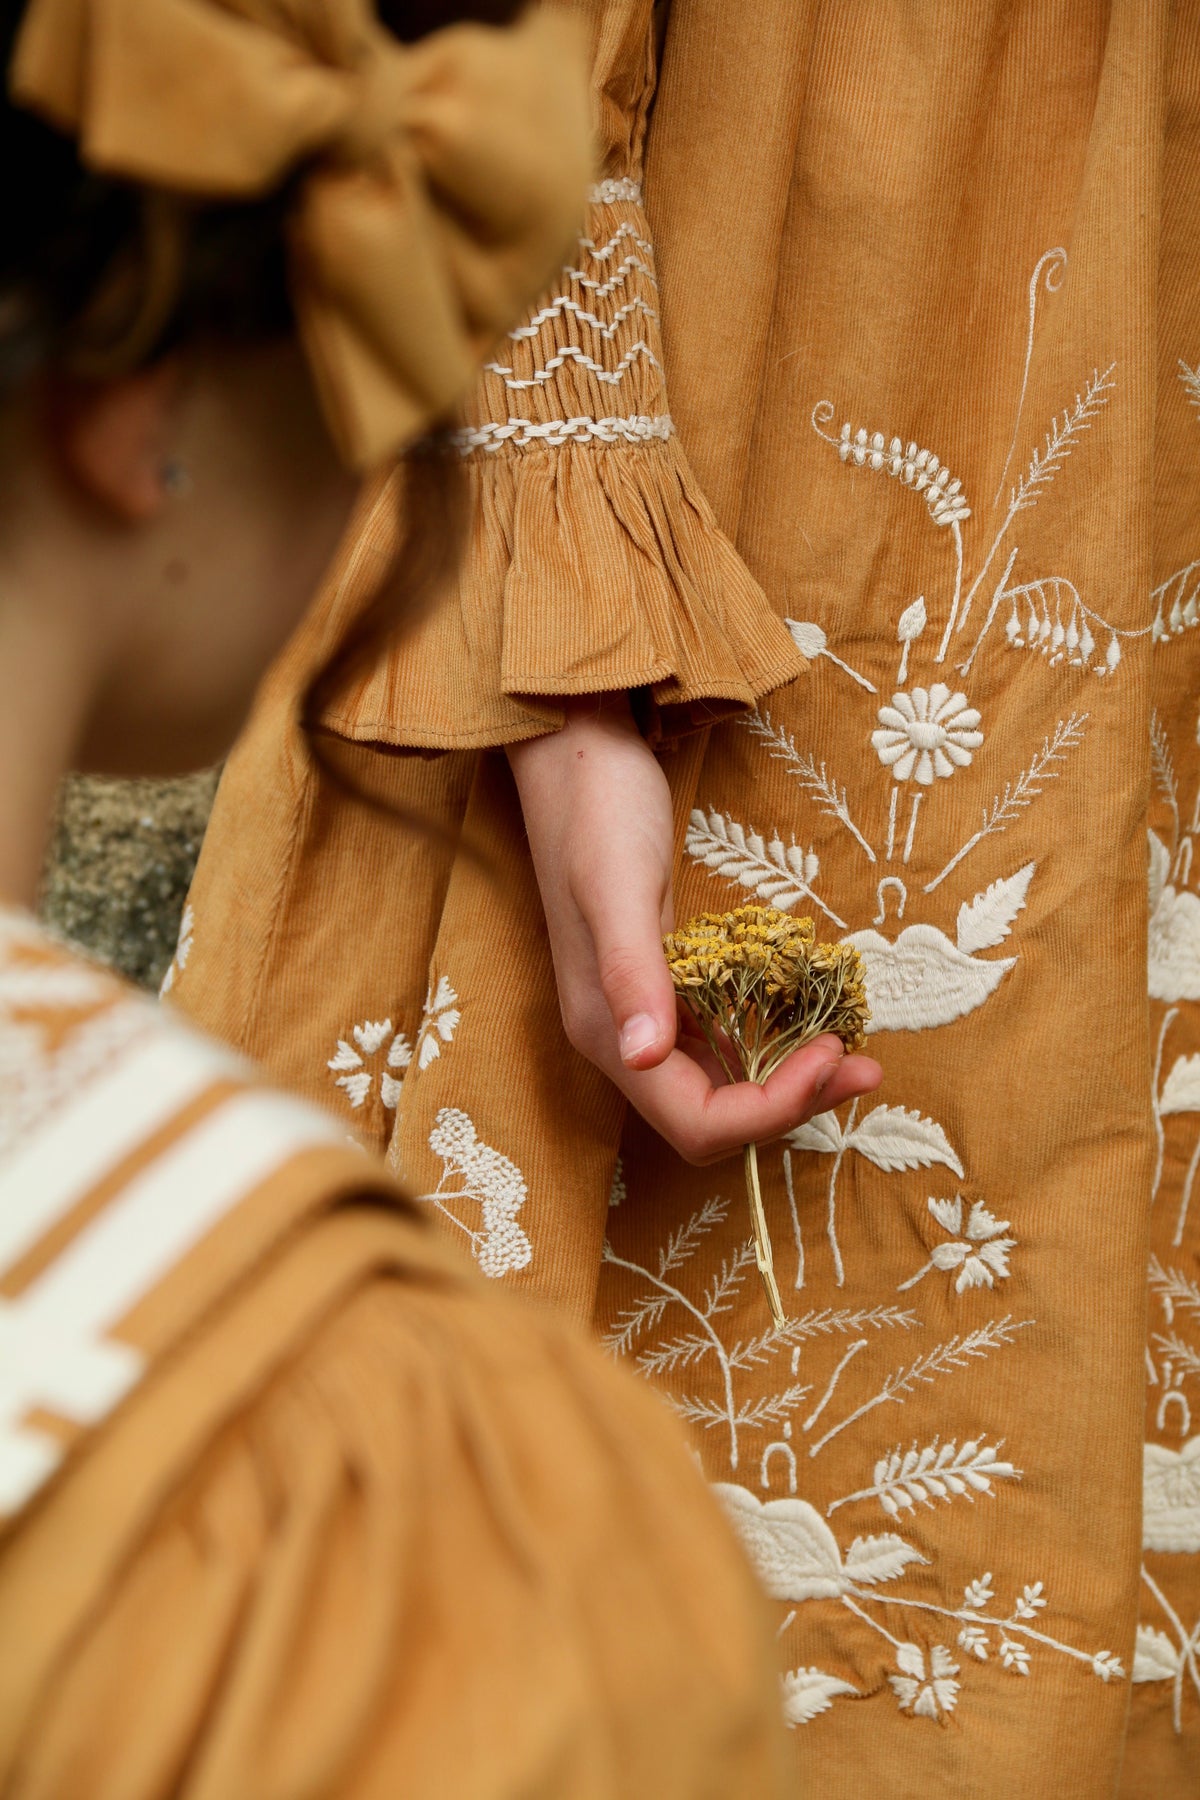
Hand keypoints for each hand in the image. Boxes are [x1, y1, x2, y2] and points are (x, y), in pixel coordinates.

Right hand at [507, 694, 881, 1163]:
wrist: (576, 751)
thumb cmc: (597, 810)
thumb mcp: (617, 887)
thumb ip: (631, 973)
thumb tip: (641, 1057)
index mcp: (604, 1028)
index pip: (696, 1121)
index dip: (769, 1109)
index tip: (830, 1054)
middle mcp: (621, 1036)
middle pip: (713, 1119)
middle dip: (790, 1106)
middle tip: (862, 1064)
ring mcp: (642, 1013)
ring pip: (721, 1090)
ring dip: (789, 1084)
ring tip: (853, 1052)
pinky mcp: (665, 985)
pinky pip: (723, 1045)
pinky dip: (772, 1047)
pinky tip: (810, 1022)